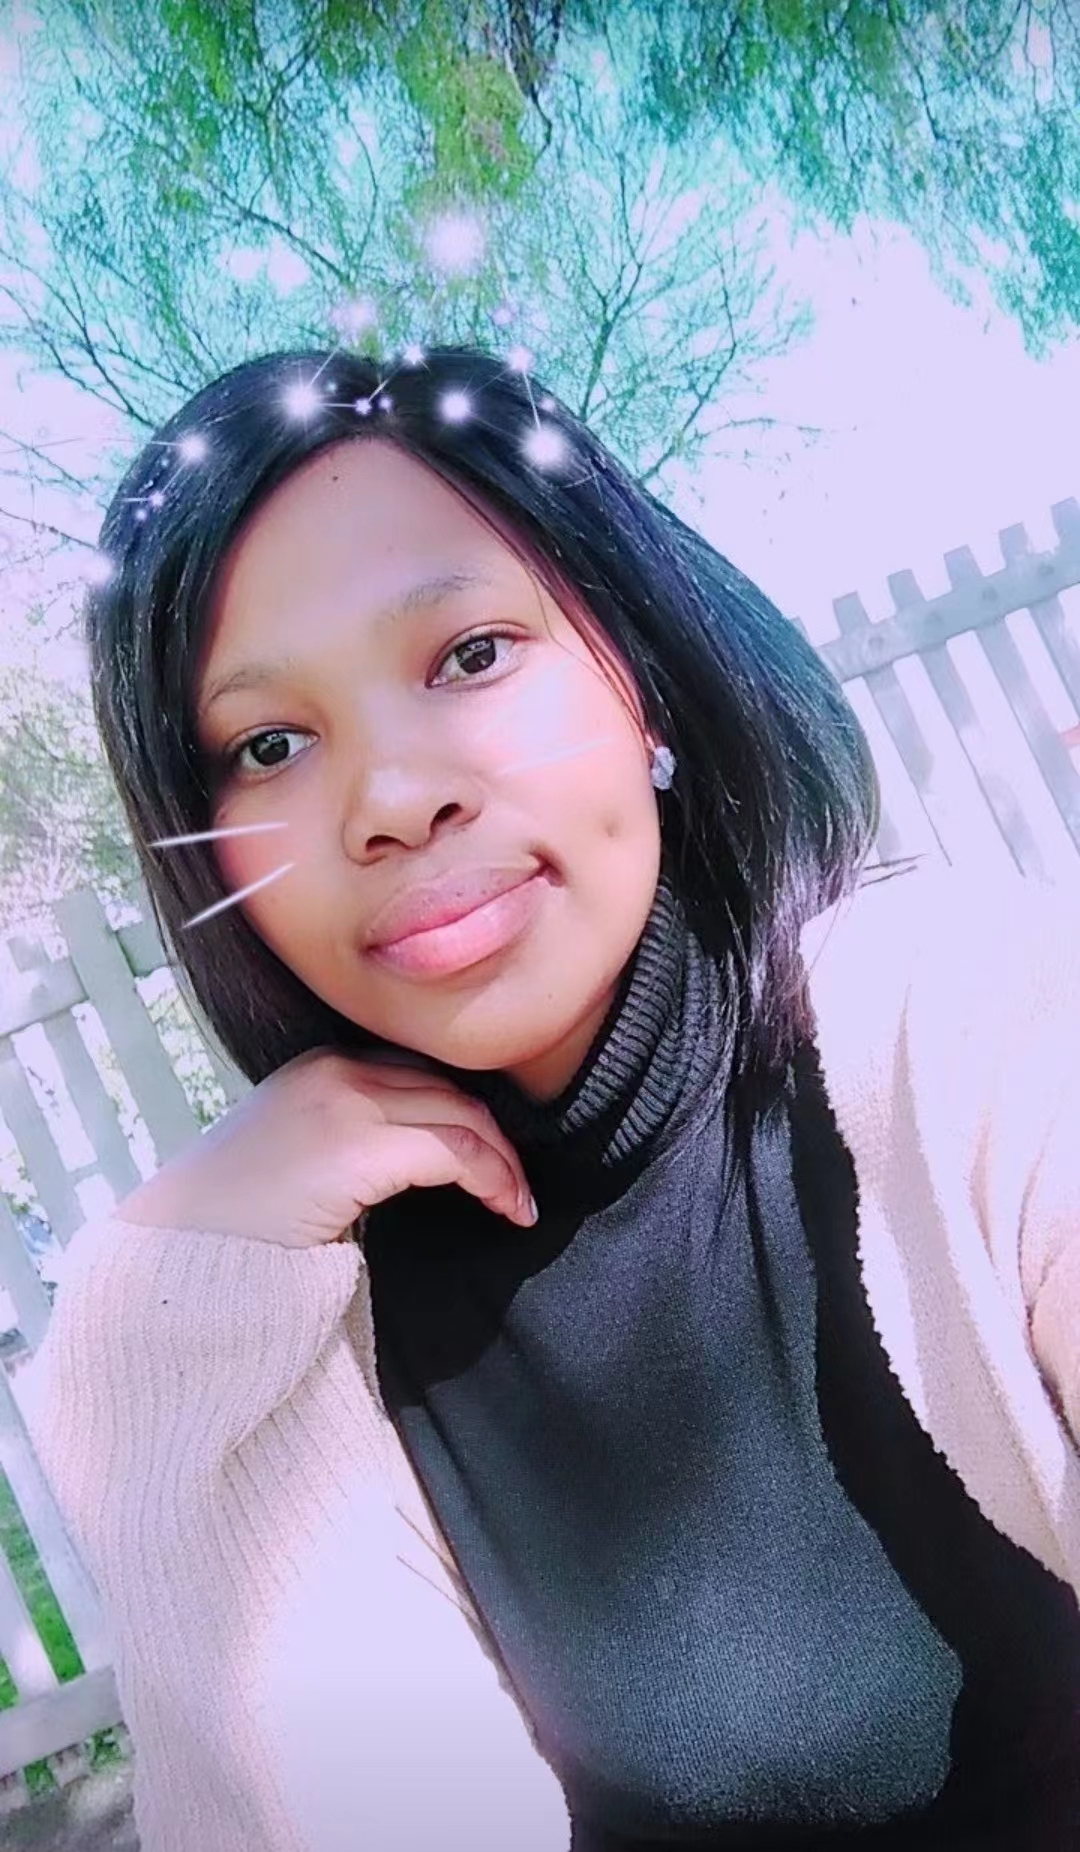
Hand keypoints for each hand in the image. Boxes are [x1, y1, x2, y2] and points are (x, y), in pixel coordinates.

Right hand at [117, 1046, 536, 1247]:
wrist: (176, 1254)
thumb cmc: (232, 1223)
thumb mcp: (294, 1155)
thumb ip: (349, 1140)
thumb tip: (418, 1158)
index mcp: (320, 1066)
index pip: (421, 1076)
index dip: (467, 1117)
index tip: (495, 1161)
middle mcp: (335, 1072)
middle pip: (449, 1090)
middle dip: (494, 1138)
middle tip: (518, 1188)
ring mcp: (344, 1105)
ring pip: (461, 1117)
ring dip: (502, 1162)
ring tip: (518, 1203)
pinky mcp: (355, 1148)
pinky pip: (452, 1152)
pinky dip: (492, 1178)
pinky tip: (506, 1208)